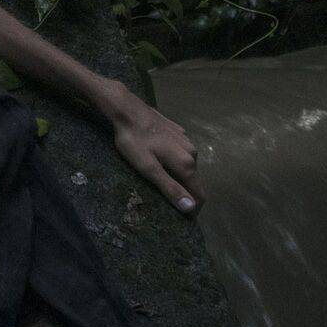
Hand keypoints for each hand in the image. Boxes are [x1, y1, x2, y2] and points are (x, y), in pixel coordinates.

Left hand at [100, 84, 204, 215]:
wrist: (127, 109)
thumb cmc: (134, 141)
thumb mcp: (148, 168)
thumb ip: (170, 188)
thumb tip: (191, 208)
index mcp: (187, 164)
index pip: (199, 193)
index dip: (192, 207)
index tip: (181, 217)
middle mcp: (192, 152)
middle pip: (193, 180)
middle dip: (184, 192)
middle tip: (165, 199)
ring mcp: (186, 140)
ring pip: (187, 165)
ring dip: (178, 175)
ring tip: (160, 179)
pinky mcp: (177, 131)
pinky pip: (180, 152)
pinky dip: (173, 160)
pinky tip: (158, 159)